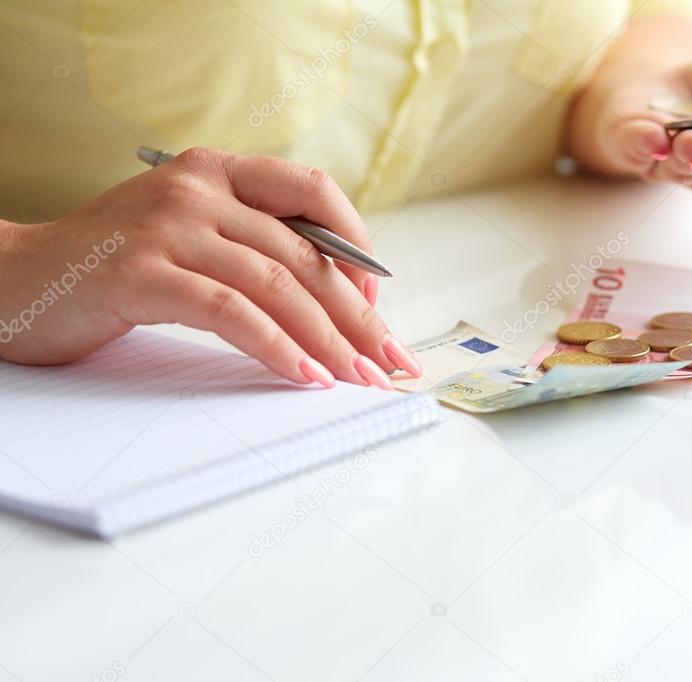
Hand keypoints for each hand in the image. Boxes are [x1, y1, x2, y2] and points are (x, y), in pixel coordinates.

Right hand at [0, 147, 421, 387]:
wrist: (14, 279)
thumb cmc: (115, 266)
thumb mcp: (191, 235)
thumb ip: (252, 245)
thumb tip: (339, 296)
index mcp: (218, 171)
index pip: (313, 192)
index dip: (358, 246)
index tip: (378, 302)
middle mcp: (197, 189)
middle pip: (304, 254)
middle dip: (356, 315)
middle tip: (387, 359)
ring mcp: (168, 227)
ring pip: (276, 284)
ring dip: (327, 339)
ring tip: (357, 378)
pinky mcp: (142, 273)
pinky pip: (230, 312)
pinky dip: (275, 347)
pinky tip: (304, 376)